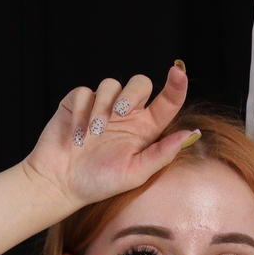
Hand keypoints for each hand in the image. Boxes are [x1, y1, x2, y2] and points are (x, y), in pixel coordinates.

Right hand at [18, 64, 196, 211]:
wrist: (60, 182)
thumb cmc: (98, 182)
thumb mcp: (135, 173)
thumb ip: (163, 153)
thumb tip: (193, 134)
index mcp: (145, 129)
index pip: (167, 101)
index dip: (176, 85)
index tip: (178, 72)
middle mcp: (126, 114)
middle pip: (140, 83)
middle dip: (131, 94)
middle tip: (119, 114)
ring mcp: (102, 106)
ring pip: (111, 84)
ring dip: (102, 107)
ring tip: (94, 134)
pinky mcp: (79, 102)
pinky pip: (84, 92)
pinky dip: (82, 111)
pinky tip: (78, 134)